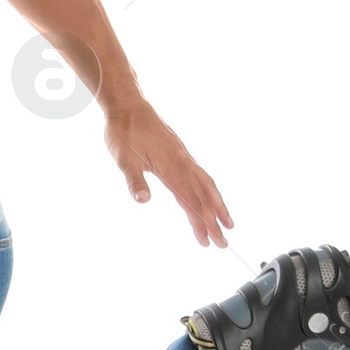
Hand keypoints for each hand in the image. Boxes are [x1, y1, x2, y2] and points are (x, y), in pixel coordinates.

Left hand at [103, 103, 232, 246]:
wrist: (129, 106)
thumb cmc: (124, 132)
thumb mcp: (123, 158)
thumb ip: (134, 180)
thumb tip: (143, 200)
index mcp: (171, 167)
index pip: (191, 200)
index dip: (201, 221)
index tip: (210, 240)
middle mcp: (183, 162)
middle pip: (204, 196)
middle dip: (214, 220)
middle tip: (223, 243)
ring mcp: (184, 158)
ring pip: (206, 185)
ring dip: (216, 206)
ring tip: (226, 223)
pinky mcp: (181, 154)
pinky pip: (200, 175)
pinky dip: (208, 191)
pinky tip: (209, 198)